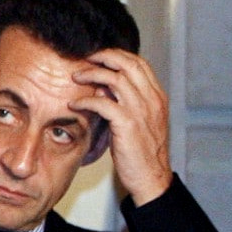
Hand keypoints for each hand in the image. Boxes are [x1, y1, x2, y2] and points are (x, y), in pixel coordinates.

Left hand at [70, 48, 172, 204]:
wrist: (151, 176)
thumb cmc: (141, 151)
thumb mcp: (137, 121)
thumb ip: (124, 102)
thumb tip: (103, 87)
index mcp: (157, 96)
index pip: (139, 64)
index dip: (118, 55)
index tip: (99, 56)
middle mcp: (152, 99)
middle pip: (128, 64)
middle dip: (104, 56)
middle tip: (85, 59)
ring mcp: (141, 110)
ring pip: (115, 79)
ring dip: (92, 74)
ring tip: (76, 77)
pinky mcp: (128, 124)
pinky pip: (103, 102)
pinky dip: (86, 99)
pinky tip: (74, 104)